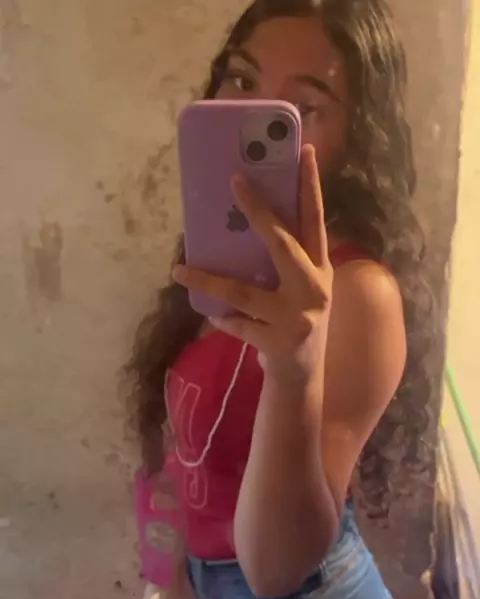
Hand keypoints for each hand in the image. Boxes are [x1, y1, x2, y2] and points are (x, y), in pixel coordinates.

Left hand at [172, 144, 332, 377]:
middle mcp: (314, 289)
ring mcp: (297, 317)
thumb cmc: (296, 323)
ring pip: (243, 291)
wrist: (302, 379)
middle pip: (283, 243)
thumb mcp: (301, 290)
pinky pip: (237, 323)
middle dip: (258, 211)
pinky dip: (222, 319)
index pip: (316, 221)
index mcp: (321, 270)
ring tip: (180, 270)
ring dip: (209, 280)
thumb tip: (240, 225)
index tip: (302, 151)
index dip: (311, 187)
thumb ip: (285, 263)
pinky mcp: (278, 342)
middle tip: (235, 181)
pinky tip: (213, 316)